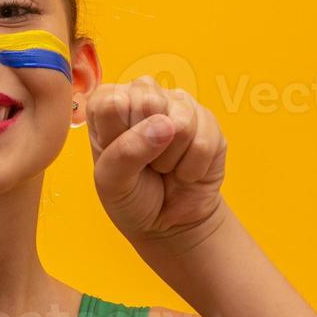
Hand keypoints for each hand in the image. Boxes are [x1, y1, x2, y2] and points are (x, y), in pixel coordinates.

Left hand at [87, 76, 228, 252]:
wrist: (170, 222)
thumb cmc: (132, 196)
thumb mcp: (112, 182)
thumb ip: (126, 152)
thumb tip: (164, 124)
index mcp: (108, 103)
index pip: (111, 101)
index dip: (117, 135)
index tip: (119, 155)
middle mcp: (143, 94)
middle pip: (148, 101)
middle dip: (148, 146)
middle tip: (144, 161)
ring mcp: (179, 104)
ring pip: (181, 124)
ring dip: (171, 160)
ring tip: (164, 166)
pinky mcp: (208, 121)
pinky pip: (203, 143)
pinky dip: (192, 169)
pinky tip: (184, 170)